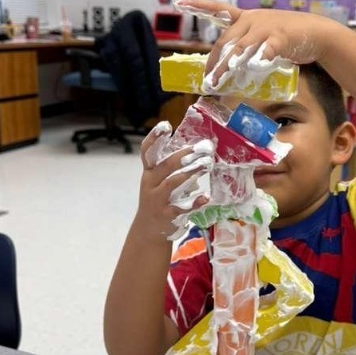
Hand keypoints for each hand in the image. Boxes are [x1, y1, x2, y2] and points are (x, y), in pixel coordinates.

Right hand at [135, 123, 213, 240]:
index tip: (166, 125)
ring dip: (191, 172)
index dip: (155, 138)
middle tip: (204, 148)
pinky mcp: (166, 215)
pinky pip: (181, 207)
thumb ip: (174, 165)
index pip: (148, 152)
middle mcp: (150, 183)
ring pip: (172, 183)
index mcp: (150, 172)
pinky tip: (206, 196)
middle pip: (166, 165)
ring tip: (207, 164)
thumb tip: (198, 148)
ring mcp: (157, 200)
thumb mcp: (160, 180)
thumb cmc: (159, 198)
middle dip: (185, 155)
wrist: (149, 229)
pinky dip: (194, 202)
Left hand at [176, 0, 334, 86]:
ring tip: (220, 79)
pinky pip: (268, 48)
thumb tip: (228, 68)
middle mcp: (253, 20)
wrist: (317, 32)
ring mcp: (267, 27)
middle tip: (208, 81)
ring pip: (242, 47)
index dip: (199, 5)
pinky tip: (256, 64)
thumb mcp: (262, 37)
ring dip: (229, 64)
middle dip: (215, 62)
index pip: (219, 10)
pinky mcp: (281, 37)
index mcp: (246, 18)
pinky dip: (261, 57)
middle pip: (227, 40)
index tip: (179, 1)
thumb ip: (246, 48)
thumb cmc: (286, 38)